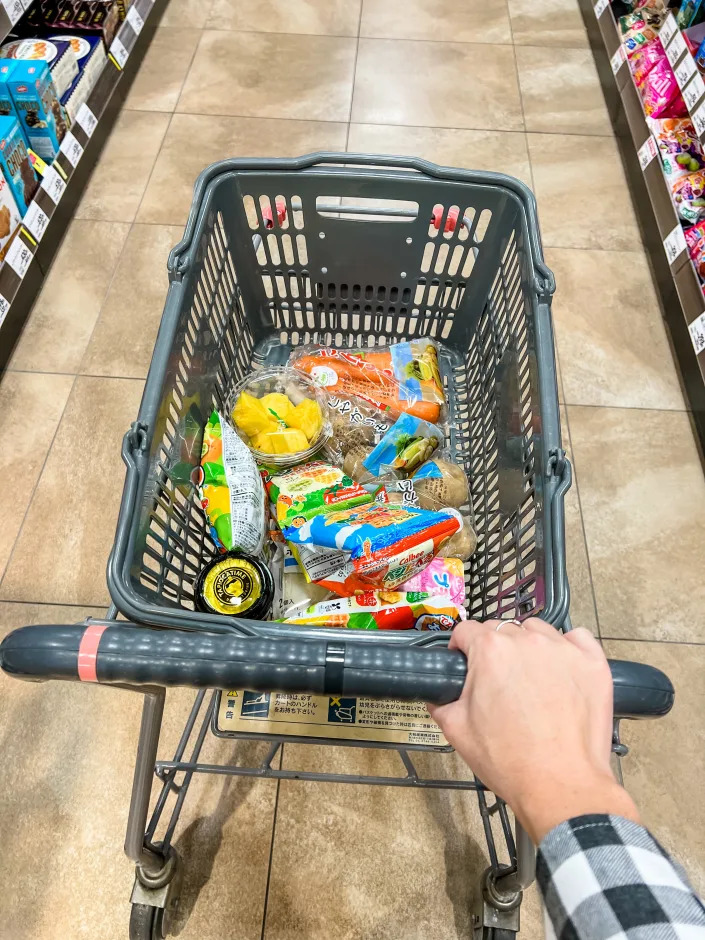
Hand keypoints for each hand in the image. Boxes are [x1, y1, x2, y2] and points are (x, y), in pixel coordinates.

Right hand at [428, 618, 639, 843]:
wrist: (560, 786)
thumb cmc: (511, 761)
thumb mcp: (457, 731)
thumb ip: (440, 702)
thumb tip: (438, 694)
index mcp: (490, 651)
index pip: (466, 630)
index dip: (460, 648)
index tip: (464, 662)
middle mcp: (527, 641)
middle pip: (502, 631)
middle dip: (495, 652)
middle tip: (498, 684)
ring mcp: (564, 650)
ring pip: (537, 632)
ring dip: (529, 648)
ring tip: (531, 680)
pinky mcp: (592, 664)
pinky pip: (576, 639)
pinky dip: (567, 649)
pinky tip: (561, 672)